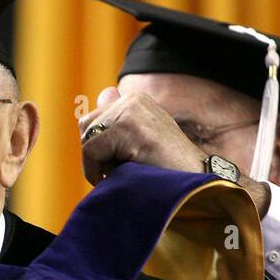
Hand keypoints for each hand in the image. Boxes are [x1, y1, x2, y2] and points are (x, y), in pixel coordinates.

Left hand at [78, 86, 272, 217]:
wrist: (194, 185)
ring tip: (125, 172)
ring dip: (98, 164)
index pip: (92, 118)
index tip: (118, 163)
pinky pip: (91, 150)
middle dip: (95, 154)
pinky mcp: (128, 127)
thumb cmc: (166, 171)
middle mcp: (133, 99)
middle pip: (85, 126)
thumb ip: (118, 121)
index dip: (98, 147)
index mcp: (136, 100)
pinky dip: (96, 171)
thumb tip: (103, 94)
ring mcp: (131, 111)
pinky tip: (121, 177)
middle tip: (122, 170)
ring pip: (87, 139)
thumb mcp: (139, 142)